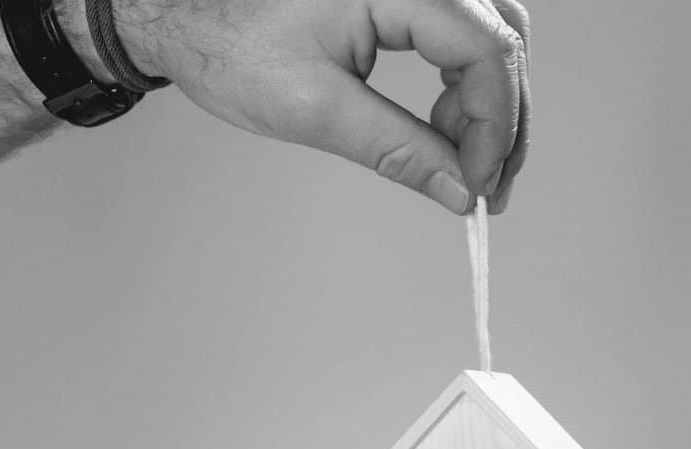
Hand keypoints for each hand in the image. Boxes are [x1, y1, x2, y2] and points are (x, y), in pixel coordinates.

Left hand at [115, 0, 530, 214]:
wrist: (187, 17)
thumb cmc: (230, 46)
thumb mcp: (316, 109)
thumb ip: (398, 150)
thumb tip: (460, 190)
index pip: (487, 50)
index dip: (494, 126)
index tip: (478, 186)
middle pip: (502, 41)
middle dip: (501, 121)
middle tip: (485, 187)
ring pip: (493, 37)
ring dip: (488, 104)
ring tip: (460, 160)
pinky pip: (464, 33)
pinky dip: (464, 84)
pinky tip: (444, 124)